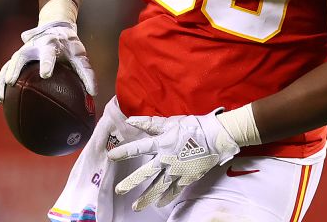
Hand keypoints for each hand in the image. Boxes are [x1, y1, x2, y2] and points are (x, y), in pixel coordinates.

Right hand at [0, 20, 95, 103]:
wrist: (55, 28)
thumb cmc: (70, 45)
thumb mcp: (80, 56)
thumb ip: (86, 73)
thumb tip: (93, 93)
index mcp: (51, 44)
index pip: (48, 53)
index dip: (46, 62)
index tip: (45, 74)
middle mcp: (33, 47)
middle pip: (20, 57)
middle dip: (15, 69)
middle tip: (11, 82)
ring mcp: (22, 52)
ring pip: (8, 65)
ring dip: (2, 80)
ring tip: (0, 98)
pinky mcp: (16, 59)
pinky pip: (5, 71)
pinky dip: (0, 84)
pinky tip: (0, 100)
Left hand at [108, 110, 240, 210]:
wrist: (215, 137)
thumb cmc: (192, 127)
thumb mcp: (170, 122)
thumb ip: (150, 124)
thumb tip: (131, 120)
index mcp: (162, 143)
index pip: (139, 148)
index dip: (124, 152)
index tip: (111, 157)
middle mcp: (167, 159)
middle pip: (146, 173)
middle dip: (132, 182)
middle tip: (120, 190)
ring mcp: (177, 171)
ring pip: (159, 186)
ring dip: (146, 197)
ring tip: (136, 206)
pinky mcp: (187, 177)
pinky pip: (175, 190)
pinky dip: (166, 198)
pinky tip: (159, 204)